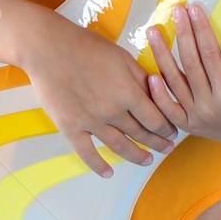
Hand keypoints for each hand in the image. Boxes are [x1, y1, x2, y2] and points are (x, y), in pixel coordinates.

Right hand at [20, 16, 178, 177]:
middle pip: (141, 134)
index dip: (167, 128)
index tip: (172, 132)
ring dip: (136, 156)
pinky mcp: (70, 127)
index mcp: (127, 92)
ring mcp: (90, 122)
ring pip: (119, 146)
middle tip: (167, 148)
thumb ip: (141, 78)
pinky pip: (87, 153)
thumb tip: (158, 94)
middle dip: (157, 142)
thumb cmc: (86, 46)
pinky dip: (98, 166)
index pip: (155, 119)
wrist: (47, 48)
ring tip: (147, 161)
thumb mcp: (122, 57)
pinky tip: (108, 173)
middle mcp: (111, 111)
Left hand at [145, 1, 220, 147]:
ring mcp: (196, 117)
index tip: (194, 9)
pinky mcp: (188, 126)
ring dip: (161, 56)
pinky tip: (151, 74)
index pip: (210, 55)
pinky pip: (168, 110)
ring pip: (174, 83)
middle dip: (182, 34)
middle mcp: (209, 106)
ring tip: (153, 32)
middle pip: (190, 64)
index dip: (201, 30)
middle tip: (175, 11)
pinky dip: (157, 94)